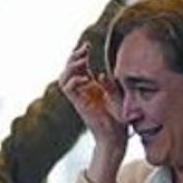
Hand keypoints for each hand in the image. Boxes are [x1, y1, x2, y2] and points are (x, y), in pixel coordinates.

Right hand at [59, 43, 127, 182]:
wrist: (115, 137)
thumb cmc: (118, 119)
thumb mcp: (117, 95)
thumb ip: (109, 84)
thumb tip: (99, 73)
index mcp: (91, 86)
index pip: (79, 66)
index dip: (80, 54)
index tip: (88, 45)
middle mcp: (82, 91)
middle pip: (68, 69)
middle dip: (74, 56)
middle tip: (84, 49)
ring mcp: (79, 97)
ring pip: (63, 78)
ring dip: (71, 67)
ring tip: (83, 60)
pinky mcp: (79, 104)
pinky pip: (68, 89)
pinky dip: (74, 80)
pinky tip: (86, 78)